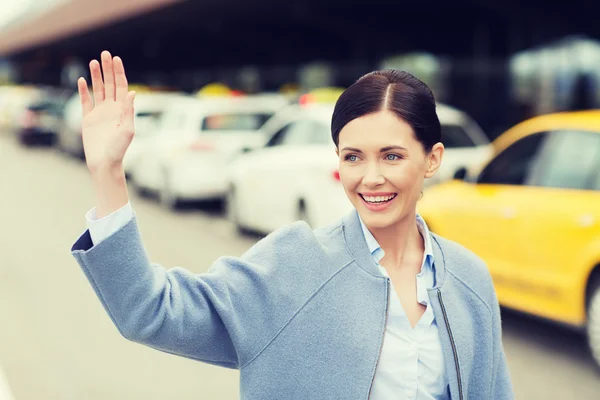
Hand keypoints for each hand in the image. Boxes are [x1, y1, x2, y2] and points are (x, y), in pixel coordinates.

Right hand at [78, 51, 135, 173]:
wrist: (104, 162)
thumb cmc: (118, 149)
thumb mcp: (127, 130)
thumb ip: (128, 111)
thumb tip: (133, 93)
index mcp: (123, 109)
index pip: (121, 86)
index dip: (119, 72)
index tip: (116, 59)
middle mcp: (112, 108)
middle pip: (110, 84)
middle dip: (107, 69)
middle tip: (105, 53)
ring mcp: (100, 112)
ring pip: (98, 89)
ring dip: (96, 76)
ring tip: (93, 62)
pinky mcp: (88, 118)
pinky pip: (85, 101)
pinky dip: (84, 90)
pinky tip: (82, 79)